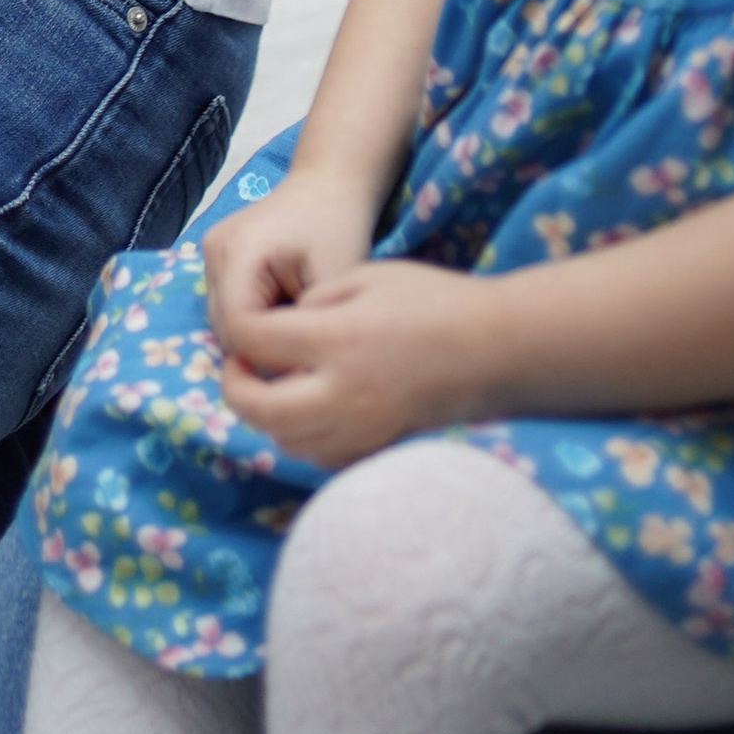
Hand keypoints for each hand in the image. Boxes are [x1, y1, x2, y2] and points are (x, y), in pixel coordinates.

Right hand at [203, 161, 381, 360]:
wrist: (328, 183)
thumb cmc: (338, 226)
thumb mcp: (335, 280)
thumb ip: (311, 327)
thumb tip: (298, 374)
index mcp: (238, 253)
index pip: (238, 329)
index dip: (271, 353)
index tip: (307, 357)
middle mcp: (213, 251)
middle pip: (225, 328)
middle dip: (265, 345)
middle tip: (306, 342)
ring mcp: (209, 251)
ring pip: (223, 320)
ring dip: (259, 331)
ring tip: (297, 320)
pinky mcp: (217, 255)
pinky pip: (227, 304)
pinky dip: (255, 316)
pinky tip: (285, 307)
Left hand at [219, 255, 499, 467]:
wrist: (498, 349)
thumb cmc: (436, 301)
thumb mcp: (366, 278)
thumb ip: (314, 302)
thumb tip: (279, 331)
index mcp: (336, 339)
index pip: (255, 345)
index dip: (235, 339)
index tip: (241, 332)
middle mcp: (344, 393)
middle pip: (261, 410)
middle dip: (236, 390)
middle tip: (240, 368)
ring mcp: (364, 429)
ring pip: (289, 440)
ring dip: (269, 416)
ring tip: (274, 386)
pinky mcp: (381, 449)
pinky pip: (322, 456)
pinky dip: (303, 437)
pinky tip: (312, 410)